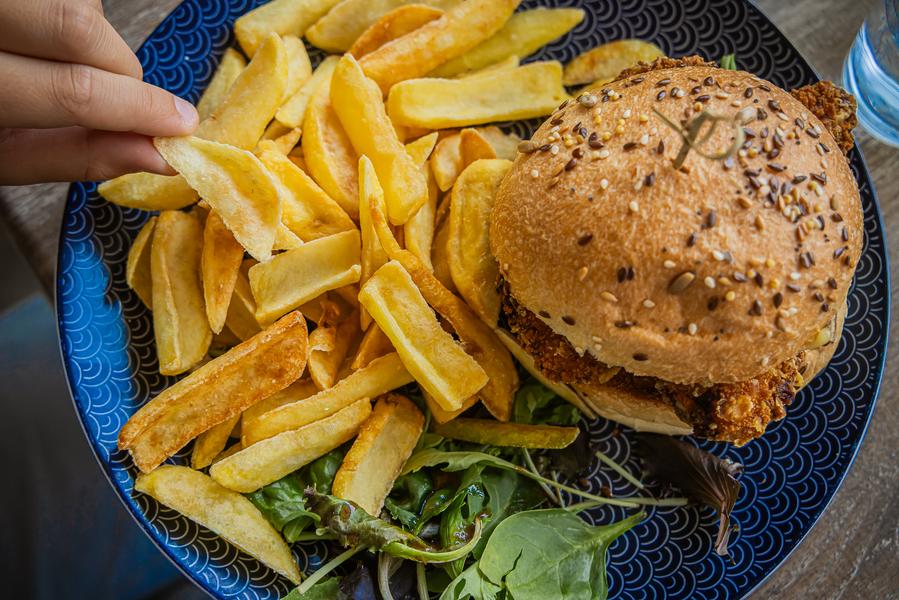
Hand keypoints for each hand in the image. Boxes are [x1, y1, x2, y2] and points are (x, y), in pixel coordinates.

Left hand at [0, 0, 197, 183]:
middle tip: (124, 98)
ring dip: (93, 37)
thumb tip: (156, 152)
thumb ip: (78, 155)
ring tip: (59, 61)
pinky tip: (41, 35)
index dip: (137, 108)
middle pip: (77, 27)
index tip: (179, 125)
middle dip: (121, 70)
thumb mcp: (3, 154)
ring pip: (76, 2)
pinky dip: (73, 16)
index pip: (71, 90)